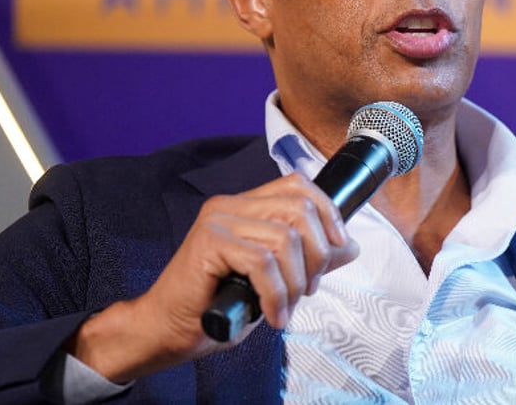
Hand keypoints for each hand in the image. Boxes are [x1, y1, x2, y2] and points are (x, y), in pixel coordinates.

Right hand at [65, 173, 358, 382]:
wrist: (166, 330)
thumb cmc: (216, 305)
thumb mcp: (275, 280)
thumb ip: (308, 259)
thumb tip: (349, 246)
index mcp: (246, 205)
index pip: (298, 186)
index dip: (328, 212)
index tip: (337, 249)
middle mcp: (231, 205)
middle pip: (300, 208)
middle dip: (318, 254)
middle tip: (307, 289)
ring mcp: (218, 220)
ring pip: (286, 238)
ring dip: (296, 281)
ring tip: (286, 306)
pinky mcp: (208, 242)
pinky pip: (262, 262)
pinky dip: (276, 294)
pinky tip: (272, 314)